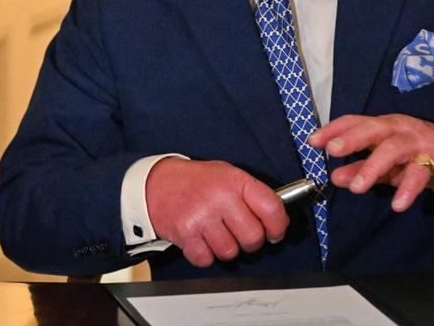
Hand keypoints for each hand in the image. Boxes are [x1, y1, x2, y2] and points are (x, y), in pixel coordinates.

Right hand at [145, 158, 288, 267]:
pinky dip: (204, 255)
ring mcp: (202, 216)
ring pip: (230, 252)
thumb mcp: (226, 175)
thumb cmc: (195, 181)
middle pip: (253, 237)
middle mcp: (220, 198)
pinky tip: (200, 239)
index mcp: (235, 181)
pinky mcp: (186, 233)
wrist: (156, 183)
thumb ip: (250, 194)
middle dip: (250, 242)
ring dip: (225, 249)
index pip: (271, 208)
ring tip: (216, 234)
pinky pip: (207, 259)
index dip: (278, 226)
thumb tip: (276, 220)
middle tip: (240, 235)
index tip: (274, 233)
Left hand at [309, 114, 433, 211]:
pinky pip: (419, 173)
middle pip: (372, 128)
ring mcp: (417, 141)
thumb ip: (361, 168)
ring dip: (372, 167)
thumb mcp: (387, 164)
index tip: (313, 141)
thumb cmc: (419, 155)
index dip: (334, 129)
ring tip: (356, 187)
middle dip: (351, 138)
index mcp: (383, 126)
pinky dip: (407, 188)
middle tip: (332, 151)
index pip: (355, 121)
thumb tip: (334, 177)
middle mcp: (398, 128)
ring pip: (392, 149)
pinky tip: (397, 204)